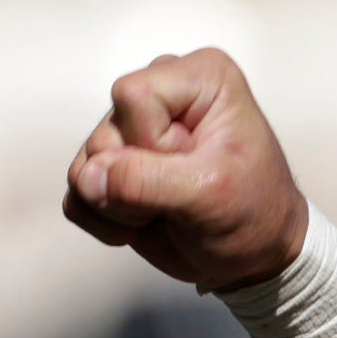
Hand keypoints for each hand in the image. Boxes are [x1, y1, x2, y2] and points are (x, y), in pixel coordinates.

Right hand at [64, 49, 309, 290]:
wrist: (260, 259)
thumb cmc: (256, 216)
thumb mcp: (212, 197)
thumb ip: (146, 181)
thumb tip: (86, 177)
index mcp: (199, 78)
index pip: (134, 95)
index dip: (153, 143)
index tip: (196, 168)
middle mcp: (161, 93)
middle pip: (105, 133)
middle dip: (137, 181)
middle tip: (184, 201)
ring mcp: (131, 131)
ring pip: (85, 165)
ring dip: (119, 206)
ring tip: (168, 214)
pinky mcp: (113, 167)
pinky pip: (77, 192)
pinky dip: (103, 219)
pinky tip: (143, 225)